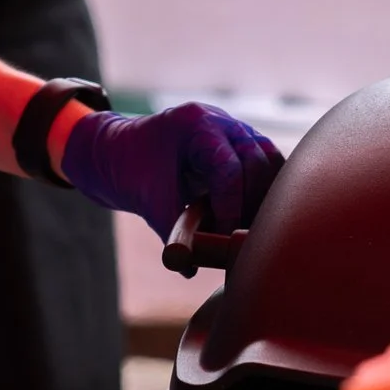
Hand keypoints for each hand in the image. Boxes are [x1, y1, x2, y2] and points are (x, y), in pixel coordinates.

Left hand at [60, 103, 281, 237]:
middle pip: (257, 162)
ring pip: (270, 160)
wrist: (119, 150)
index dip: (230, 208)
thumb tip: (193, 269)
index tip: (223, 236)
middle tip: (239, 235)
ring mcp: (233, 128)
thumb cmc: (131, 170)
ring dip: (265, 195)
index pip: (229, 169)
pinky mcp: (240, 142)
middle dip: (252, 203)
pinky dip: (265, 189)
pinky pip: (266, 163)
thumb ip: (174, 234)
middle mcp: (220, 121)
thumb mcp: (150, 201)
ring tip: (248, 227)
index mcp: (196, 125)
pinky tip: (252, 215)